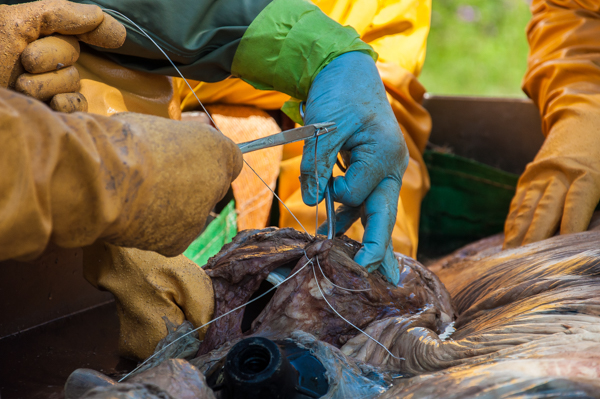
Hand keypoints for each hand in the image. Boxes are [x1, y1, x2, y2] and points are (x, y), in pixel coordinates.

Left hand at [0, 0, 124, 111]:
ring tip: (20, 88)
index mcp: (30, 34)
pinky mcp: (50, 115)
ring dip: (48, 84)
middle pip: (72, 54)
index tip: (116, 37)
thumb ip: (57, 14)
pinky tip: (49, 105)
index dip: (97, 30)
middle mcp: (41, 60)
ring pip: (73, 81)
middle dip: (51, 56)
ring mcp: (46, 89)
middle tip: (25, 62)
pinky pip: (77, 106)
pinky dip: (67, 104)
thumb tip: (99, 14)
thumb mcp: (11, 24)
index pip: (76, 27)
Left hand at [303, 51, 408, 283]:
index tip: (322, 181)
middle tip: (382, 277)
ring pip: (375, 209)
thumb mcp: (325, 126)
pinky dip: (351, 214)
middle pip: (384, 213)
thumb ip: (319, 164)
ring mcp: (385, 167)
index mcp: (384, 155)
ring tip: (359, 265)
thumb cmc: (338, 93)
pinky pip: (365, 197)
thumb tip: (312, 199)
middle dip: (380, 247)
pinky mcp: (373, 167)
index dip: (334, 192)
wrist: (346, 70)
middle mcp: (391, 165)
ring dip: (362, 234)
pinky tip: (337, 229)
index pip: (356, 193)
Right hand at [504, 110, 599, 247]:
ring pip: (525, 209)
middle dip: (534, 238)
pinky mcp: (526, 181)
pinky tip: (507, 243)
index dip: (571, 223)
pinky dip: (512, 226)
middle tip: (525, 263)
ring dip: (517, 235)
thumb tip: (597, 231)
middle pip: (544, 210)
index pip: (576, 202)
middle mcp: (557, 175)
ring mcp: (538, 177)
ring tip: (509, 258)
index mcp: (586, 173)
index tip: (565, 247)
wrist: (585, 120)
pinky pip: (517, 206)